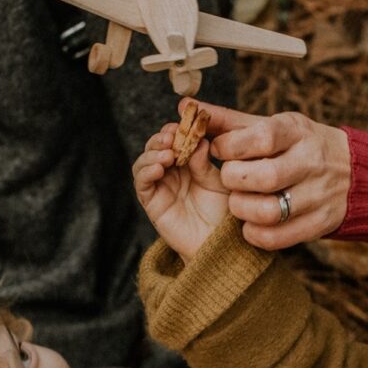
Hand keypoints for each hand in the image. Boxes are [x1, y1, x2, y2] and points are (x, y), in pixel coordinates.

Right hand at [133, 123, 229, 261]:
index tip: (185, 123)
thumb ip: (206, 163)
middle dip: (162, 138)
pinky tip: (159, 167)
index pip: (177, 139)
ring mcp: (161, 186)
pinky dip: (146, 171)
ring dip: (153, 152)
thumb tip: (199, 141)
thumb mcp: (220, 183)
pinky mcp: (152, 202)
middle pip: (157, 146)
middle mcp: (173, 172)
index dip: (177, 129)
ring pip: (145, 161)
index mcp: (190, 163)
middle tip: (173, 136)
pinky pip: (141, 182)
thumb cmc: (225, 214)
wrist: (220, 244)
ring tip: (168, 154)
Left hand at [196, 101, 351, 249]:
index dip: (230, 147)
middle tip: (229, 179)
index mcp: (297, 132)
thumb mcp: (271, 126)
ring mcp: (318, 195)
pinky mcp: (320, 223)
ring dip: (242, 209)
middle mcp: (311, 162)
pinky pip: (278, 237)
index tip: (221, 151)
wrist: (354, 172)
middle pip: (264, 177)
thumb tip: (185, 107)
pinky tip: (250, 224)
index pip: (261, 138)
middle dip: (233, 180)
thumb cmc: (300, 146)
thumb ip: (227, 122)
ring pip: (270, 211)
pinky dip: (255, 234)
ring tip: (239, 202)